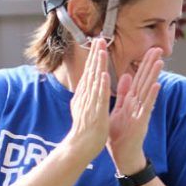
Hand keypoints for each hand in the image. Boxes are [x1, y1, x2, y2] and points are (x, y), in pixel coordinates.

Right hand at [65, 37, 110, 161]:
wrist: (81, 146)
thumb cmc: (85, 129)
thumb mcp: (83, 107)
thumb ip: (85, 94)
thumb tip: (84, 84)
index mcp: (85, 94)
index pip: (90, 72)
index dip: (93, 57)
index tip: (97, 43)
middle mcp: (86, 96)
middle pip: (91, 72)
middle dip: (95, 55)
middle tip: (98, 39)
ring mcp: (90, 103)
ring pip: (95, 80)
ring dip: (98, 65)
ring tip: (102, 50)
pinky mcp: (97, 112)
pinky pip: (100, 97)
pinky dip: (102, 86)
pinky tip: (104, 74)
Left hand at [108, 47, 164, 174]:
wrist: (122, 156)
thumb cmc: (120, 136)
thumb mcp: (118, 110)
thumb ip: (123, 94)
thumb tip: (126, 75)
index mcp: (131, 101)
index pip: (139, 79)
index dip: (144, 64)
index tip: (150, 49)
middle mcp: (138, 105)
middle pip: (146, 81)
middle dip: (151, 65)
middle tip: (158, 48)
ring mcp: (141, 114)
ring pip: (148, 92)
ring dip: (154, 77)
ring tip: (160, 62)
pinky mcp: (141, 123)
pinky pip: (147, 108)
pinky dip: (152, 97)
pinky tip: (157, 86)